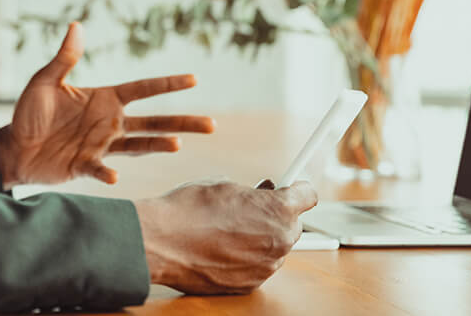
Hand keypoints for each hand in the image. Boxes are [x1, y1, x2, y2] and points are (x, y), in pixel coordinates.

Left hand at [0, 22, 213, 188]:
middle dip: (183, 122)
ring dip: (158, 145)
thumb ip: (64, 58)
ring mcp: (101, 145)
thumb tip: (76, 25)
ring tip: (178, 145)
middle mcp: (109, 123)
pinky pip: (101, 169)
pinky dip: (107, 173)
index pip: (143, 89)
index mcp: (105, 99)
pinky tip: (114, 176)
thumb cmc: (29, 112)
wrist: (12, 147)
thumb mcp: (45, 81)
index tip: (195, 79)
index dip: (167, 84)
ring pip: (139, 146)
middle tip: (212, 125)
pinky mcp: (85, 166)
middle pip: (154, 121)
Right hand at [133, 180, 317, 293]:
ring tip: (229, 230)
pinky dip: (247, 258)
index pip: (308, 195)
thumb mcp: (225, 185)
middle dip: (276, 216)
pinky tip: (223, 247)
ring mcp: (266, 266)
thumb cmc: (189, 209)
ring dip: (261, 238)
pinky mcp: (250, 285)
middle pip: (293, 224)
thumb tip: (261, 194)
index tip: (290, 186)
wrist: (162, 242)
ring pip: (274, 247)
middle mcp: (279, 240)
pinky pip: (258, 266)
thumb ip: (253, 192)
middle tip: (251, 208)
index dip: (297, 188)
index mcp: (278, 209)